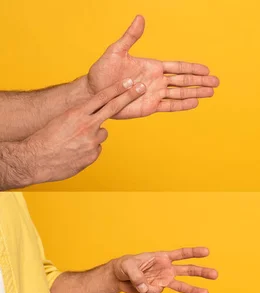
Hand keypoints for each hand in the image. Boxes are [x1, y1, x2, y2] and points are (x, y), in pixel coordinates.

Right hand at [23, 78, 145, 183]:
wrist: (35, 160)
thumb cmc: (44, 139)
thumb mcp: (61, 121)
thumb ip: (79, 117)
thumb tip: (92, 119)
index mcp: (77, 113)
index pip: (100, 97)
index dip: (116, 89)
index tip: (128, 82)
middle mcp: (87, 125)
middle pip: (113, 108)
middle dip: (128, 96)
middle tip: (141, 88)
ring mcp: (92, 141)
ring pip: (102, 134)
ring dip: (93, 137)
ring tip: (74, 142)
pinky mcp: (93, 154)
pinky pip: (95, 149)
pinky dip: (87, 150)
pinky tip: (74, 153)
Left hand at [87, 15, 219, 117]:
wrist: (94, 93)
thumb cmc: (102, 71)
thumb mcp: (116, 51)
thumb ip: (131, 36)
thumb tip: (140, 18)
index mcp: (153, 66)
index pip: (178, 67)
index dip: (192, 68)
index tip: (207, 69)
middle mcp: (157, 81)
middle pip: (184, 81)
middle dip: (200, 81)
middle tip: (216, 82)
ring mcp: (155, 94)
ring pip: (181, 94)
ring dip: (196, 93)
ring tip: (211, 93)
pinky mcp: (150, 107)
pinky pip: (170, 106)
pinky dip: (182, 105)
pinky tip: (195, 103)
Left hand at [112, 247, 217, 292]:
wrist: (118, 278)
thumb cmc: (123, 266)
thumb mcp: (127, 267)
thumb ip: (137, 275)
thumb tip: (146, 288)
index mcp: (162, 258)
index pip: (181, 254)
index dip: (194, 252)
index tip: (207, 252)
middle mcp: (166, 269)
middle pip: (188, 270)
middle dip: (202, 272)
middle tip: (215, 274)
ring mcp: (163, 279)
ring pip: (183, 285)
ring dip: (194, 289)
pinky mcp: (158, 289)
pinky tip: (149, 291)